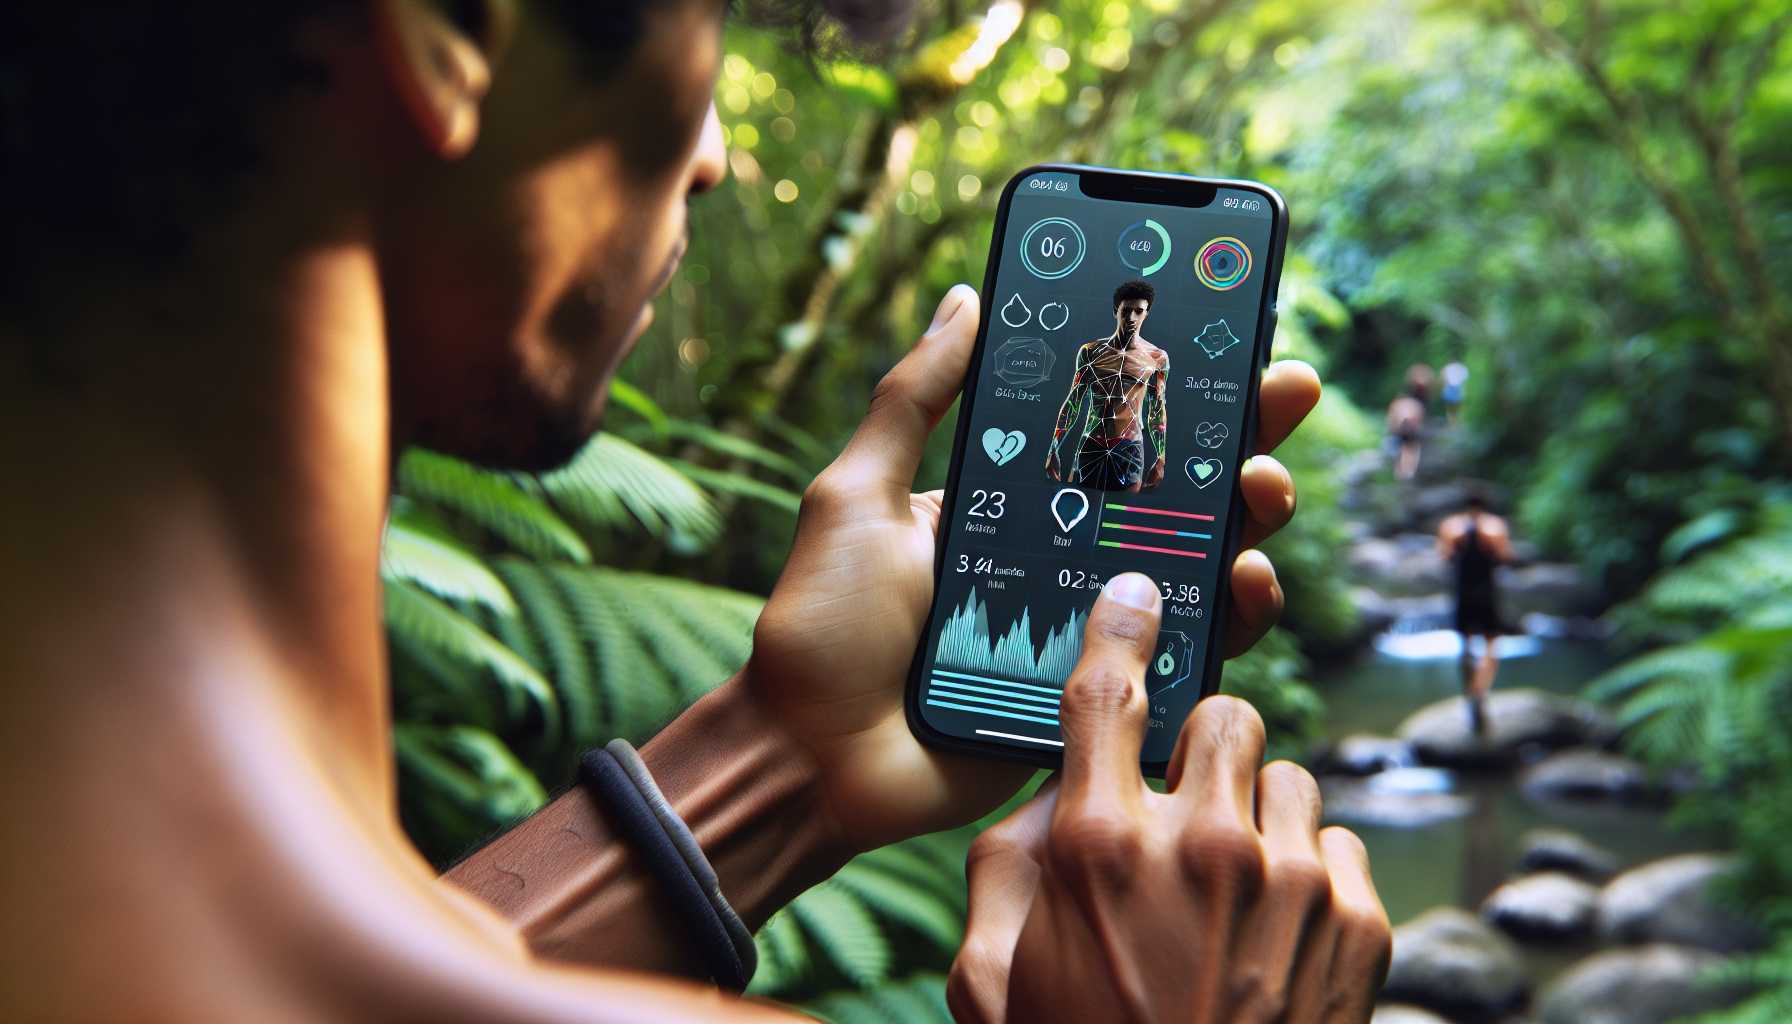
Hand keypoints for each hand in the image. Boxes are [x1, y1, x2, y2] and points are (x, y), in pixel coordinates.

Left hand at [745, 285, 1323, 850]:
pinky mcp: (1105, 695)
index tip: (1226, 333)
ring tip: (1263, 484)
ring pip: (1198, 564)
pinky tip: (1245, 579)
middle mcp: (1062, 559)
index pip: (1108, 433)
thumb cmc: (823, 625)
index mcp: (1012, 505)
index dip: (1172, 386)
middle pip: (1175, 490)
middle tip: (1280, 394)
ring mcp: (1090, 627)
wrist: (812, 757)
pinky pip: (1188, 652)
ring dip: (1249, 516)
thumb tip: (966, 297)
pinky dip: (1233, 614)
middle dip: (1239, 436)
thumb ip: (913, 402)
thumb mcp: (858, 494)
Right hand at [947, 577, 1391, 1022]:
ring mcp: (1292, 880)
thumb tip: (1047, 802)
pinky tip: (1276, 935)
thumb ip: (1004, 868)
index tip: (1138, 592)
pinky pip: (1340, 847)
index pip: (1108, 689)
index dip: (1122, 626)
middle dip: (1203, 749)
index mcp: (1099, 848)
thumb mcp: (992, 978)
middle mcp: (1201, 844)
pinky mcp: (1359, 922)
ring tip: (1234, 889)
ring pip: (1289, 777)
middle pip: (1226, 712)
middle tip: (1184, 807)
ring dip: (1258, 815)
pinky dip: (1310, 876)